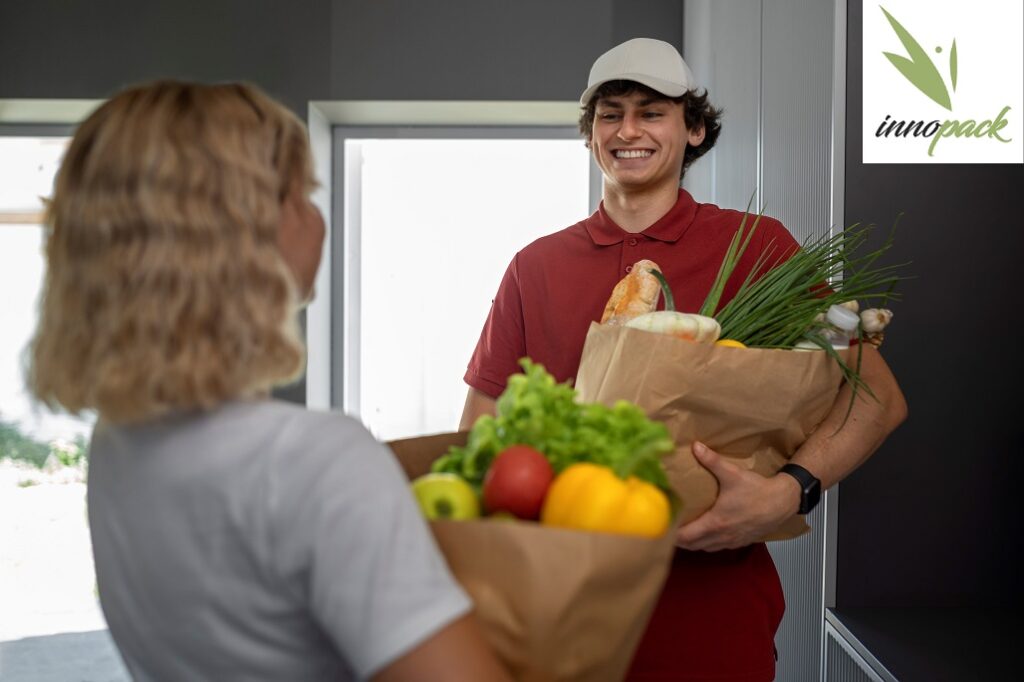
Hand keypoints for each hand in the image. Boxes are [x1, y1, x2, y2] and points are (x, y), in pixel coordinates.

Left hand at [675, 442, 800, 551]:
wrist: (783, 503)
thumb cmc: (759, 492)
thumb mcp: (733, 474)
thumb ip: (712, 461)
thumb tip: (696, 447)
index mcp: (715, 523)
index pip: (685, 536)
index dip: (670, 533)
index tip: (662, 525)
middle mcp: (721, 536)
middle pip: (691, 546)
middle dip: (677, 539)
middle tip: (667, 526)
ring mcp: (731, 542)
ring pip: (704, 548)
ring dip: (692, 542)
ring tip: (681, 530)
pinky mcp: (740, 541)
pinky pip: (717, 547)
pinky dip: (706, 543)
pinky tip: (704, 532)